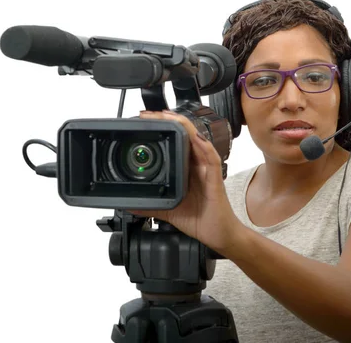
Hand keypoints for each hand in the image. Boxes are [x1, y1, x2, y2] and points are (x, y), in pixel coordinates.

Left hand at [129, 110, 239, 251]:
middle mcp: (198, 165)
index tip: (144, 121)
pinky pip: (211, 158)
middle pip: (185, 135)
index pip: (175, 142)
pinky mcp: (216, 179)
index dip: (163, 129)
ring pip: (197, 140)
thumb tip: (130, 206)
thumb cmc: (200, 220)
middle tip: (149, 114)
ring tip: (168, 116)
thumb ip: (151, 206)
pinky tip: (195, 137)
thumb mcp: (169, 211)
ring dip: (183, 126)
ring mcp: (207, 170)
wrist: (220, 236)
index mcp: (188, 169)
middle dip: (169, 121)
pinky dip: (203, 146)